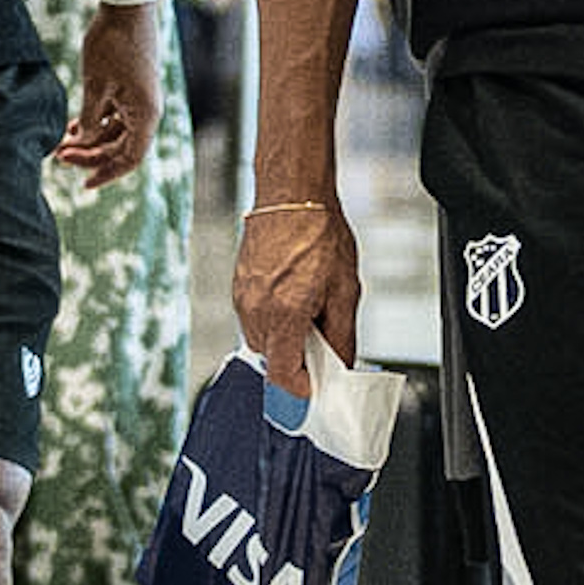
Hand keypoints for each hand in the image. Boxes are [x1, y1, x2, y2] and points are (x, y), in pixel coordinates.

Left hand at [51, 0, 157, 189]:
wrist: (126, 7)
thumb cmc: (112, 44)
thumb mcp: (95, 86)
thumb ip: (90, 121)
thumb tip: (85, 144)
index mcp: (144, 115)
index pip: (129, 159)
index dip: (106, 174)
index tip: (83, 184)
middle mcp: (146, 111)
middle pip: (121, 148)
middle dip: (91, 155)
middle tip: (59, 156)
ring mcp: (140, 99)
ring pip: (116, 132)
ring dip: (91, 140)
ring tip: (62, 142)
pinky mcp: (132, 87)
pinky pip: (115, 115)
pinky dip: (96, 123)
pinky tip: (74, 125)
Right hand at [232, 193, 364, 401]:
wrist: (293, 197)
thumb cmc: (319, 234)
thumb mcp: (345, 289)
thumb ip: (342, 335)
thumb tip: (341, 363)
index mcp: (285, 314)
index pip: (283, 375)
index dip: (300, 388)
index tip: (314, 385)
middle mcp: (257, 310)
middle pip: (273, 360)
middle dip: (296, 357)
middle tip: (320, 337)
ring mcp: (243, 299)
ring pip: (262, 340)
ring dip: (284, 336)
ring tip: (306, 306)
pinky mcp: (238, 287)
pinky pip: (254, 318)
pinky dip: (272, 317)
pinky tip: (291, 293)